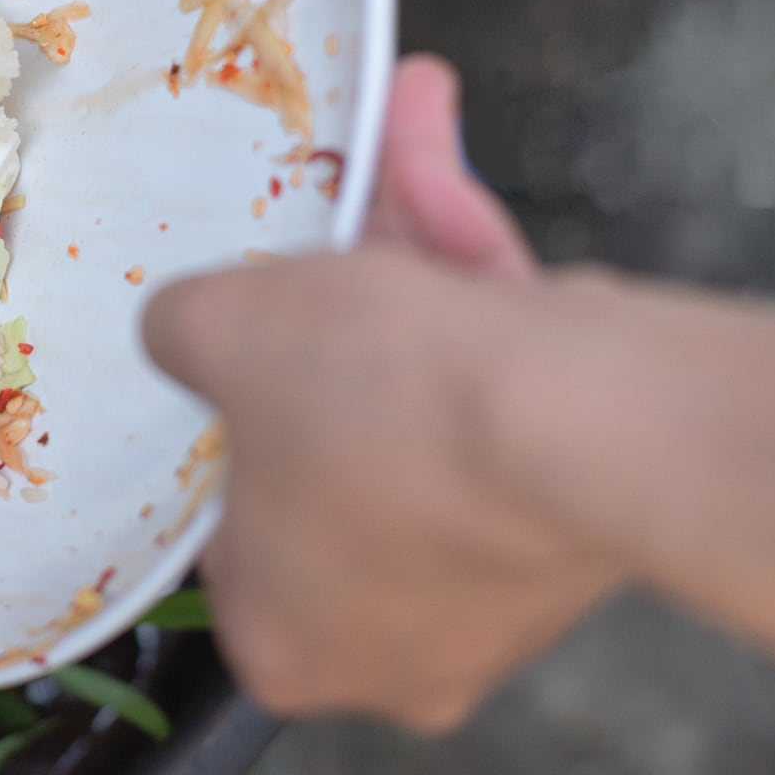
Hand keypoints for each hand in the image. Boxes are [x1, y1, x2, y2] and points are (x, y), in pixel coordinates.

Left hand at [140, 57, 615, 730]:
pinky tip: (438, 154)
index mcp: (286, 640)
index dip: (226, 414)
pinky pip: (501, 387)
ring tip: (396, 132)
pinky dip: (473, 277)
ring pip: (427, 393)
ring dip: (409, 256)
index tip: (236, 338)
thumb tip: (184, 324)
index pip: (227, 525)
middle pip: (333, 437)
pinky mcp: (585, 512)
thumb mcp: (222, 333)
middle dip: (330, 296)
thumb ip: (177, 329)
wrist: (596, 423)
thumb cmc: (377, 407)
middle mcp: (397, 642)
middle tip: (315, 203)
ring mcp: (501, 582)